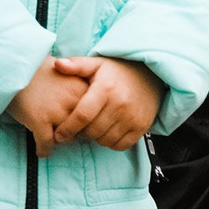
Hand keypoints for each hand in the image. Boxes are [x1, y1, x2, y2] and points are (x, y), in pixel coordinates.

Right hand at [6, 58, 92, 157]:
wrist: (13, 67)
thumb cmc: (40, 72)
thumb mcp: (68, 75)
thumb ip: (79, 93)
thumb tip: (88, 117)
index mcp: (83, 88)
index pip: (95, 115)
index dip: (87, 122)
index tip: (80, 127)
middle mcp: (74, 100)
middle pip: (84, 128)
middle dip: (76, 133)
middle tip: (66, 135)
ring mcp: (57, 111)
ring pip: (67, 138)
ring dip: (60, 141)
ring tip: (53, 141)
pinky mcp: (40, 120)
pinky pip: (47, 144)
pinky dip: (44, 149)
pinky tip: (41, 151)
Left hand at [50, 56, 164, 150]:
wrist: (151, 74)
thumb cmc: (118, 71)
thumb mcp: (97, 64)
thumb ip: (76, 65)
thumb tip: (57, 65)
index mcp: (105, 89)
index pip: (82, 115)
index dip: (67, 128)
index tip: (58, 135)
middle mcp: (120, 104)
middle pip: (92, 131)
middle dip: (81, 132)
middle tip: (80, 126)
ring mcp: (133, 117)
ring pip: (104, 140)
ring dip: (96, 138)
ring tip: (94, 126)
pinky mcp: (142, 126)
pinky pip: (120, 145)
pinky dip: (111, 142)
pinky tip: (108, 131)